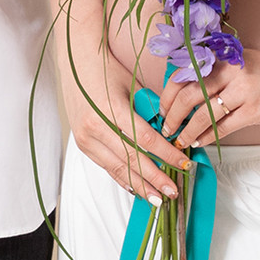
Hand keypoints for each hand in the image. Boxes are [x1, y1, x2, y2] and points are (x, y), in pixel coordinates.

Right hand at [64, 81, 190, 203]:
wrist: (75, 62)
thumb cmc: (107, 69)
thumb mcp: (134, 87)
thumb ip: (150, 112)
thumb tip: (172, 136)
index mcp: (112, 109)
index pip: (145, 139)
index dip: (166, 155)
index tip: (184, 164)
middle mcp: (96, 126)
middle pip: (131, 160)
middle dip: (155, 178)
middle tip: (173, 191)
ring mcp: (86, 137)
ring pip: (118, 168)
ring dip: (140, 185)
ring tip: (158, 197)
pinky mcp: (82, 144)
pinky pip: (106, 166)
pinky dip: (123, 178)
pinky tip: (137, 188)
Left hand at [157, 44, 259, 145]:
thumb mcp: (238, 60)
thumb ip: (214, 71)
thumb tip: (183, 92)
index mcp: (221, 57)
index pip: (182, 75)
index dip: (167, 96)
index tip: (162, 109)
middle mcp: (229, 72)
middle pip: (188, 96)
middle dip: (172, 116)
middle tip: (166, 128)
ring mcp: (243, 92)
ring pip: (203, 115)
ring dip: (186, 131)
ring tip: (179, 140)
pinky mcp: (255, 110)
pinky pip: (223, 128)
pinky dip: (207, 137)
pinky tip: (199, 142)